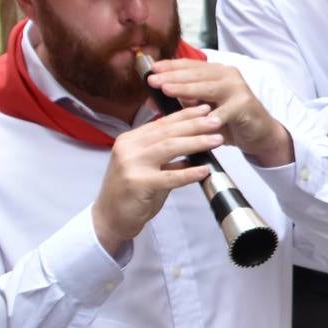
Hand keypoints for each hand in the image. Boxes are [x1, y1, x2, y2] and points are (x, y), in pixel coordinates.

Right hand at [90, 104, 224, 256]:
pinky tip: (205, 169)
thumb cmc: (131, 193)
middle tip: (216, 120)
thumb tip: (194, 143)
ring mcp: (132, 165)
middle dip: (195, 125)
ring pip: (169, 148)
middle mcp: (128, 148)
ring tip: (217, 140)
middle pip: (167, 132)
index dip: (185, 115)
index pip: (162, 123)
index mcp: (130, 140)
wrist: (110, 218)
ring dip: (196, 142)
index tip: (205, 109)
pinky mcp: (138, 184)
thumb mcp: (147, 168)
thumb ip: (166, 156)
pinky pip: (169, 177)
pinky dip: (189, 173)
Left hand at [148, 59, 292, 166]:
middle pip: (197, 74)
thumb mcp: (203, 108)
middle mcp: (227, 75)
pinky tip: (198, 118)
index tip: (152, 69)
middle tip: (153, 80)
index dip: (171, 66)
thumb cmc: (229, 120)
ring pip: (208, 87)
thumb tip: (153, 98)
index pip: (190, 65)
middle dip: (172, 76)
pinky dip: (212, 115)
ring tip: (167, 90)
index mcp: (216, 72)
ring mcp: (237, 88)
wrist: (258, 133)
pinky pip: (225, 111)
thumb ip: (184, 101)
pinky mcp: (245, 105)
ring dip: (186, 89)